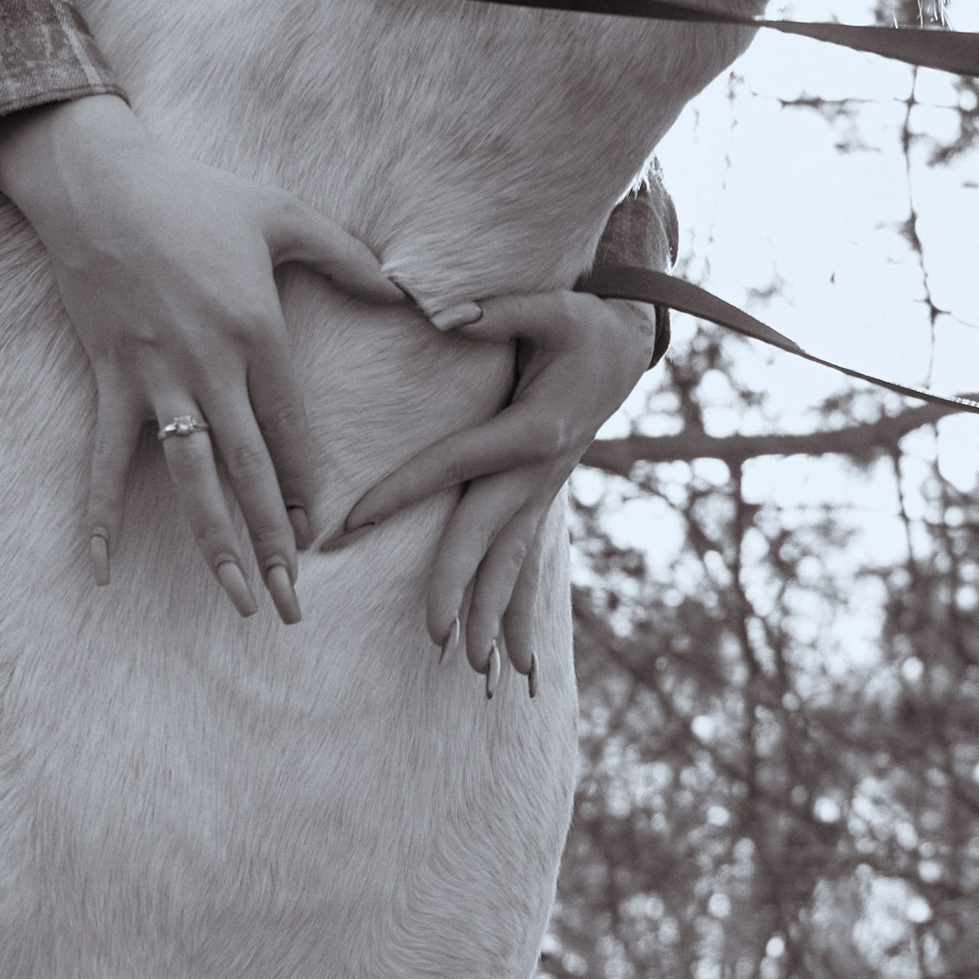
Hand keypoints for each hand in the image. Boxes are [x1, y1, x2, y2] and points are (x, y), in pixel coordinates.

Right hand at [0, 93, 404, 621]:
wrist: (99, 181)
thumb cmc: (197, 193)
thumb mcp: (285, 214)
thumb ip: (351, 258)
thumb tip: (412, 290)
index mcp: (257, 331)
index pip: (291, 429)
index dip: (307, 486)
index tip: (321, 536)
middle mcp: (208, 365)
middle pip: (248, 469)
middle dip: (273, 541)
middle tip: (292, 603)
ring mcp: (153, 376)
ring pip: (188, 478)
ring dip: (211, 543)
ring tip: (235, 601)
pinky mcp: (108, 378)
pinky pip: (102, 459)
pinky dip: (97, 515)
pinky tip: (101, 570)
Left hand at [329, 288, 658, 680]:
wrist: (627, 346)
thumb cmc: (582, 322)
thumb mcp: (549, 308)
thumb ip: (494, 311)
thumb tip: (443, 313)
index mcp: (530, 430)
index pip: (450, 464)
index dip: (397, 493)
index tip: (350, 523)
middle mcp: (538, 473)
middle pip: (488, 537)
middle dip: (457, 585)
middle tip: (429, 634)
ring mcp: (542, 492)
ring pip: (514, 565)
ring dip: (495, 618)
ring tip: (477, 671)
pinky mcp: (540, 500)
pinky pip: (528, 566)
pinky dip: (521, 615)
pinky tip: (517, 665)